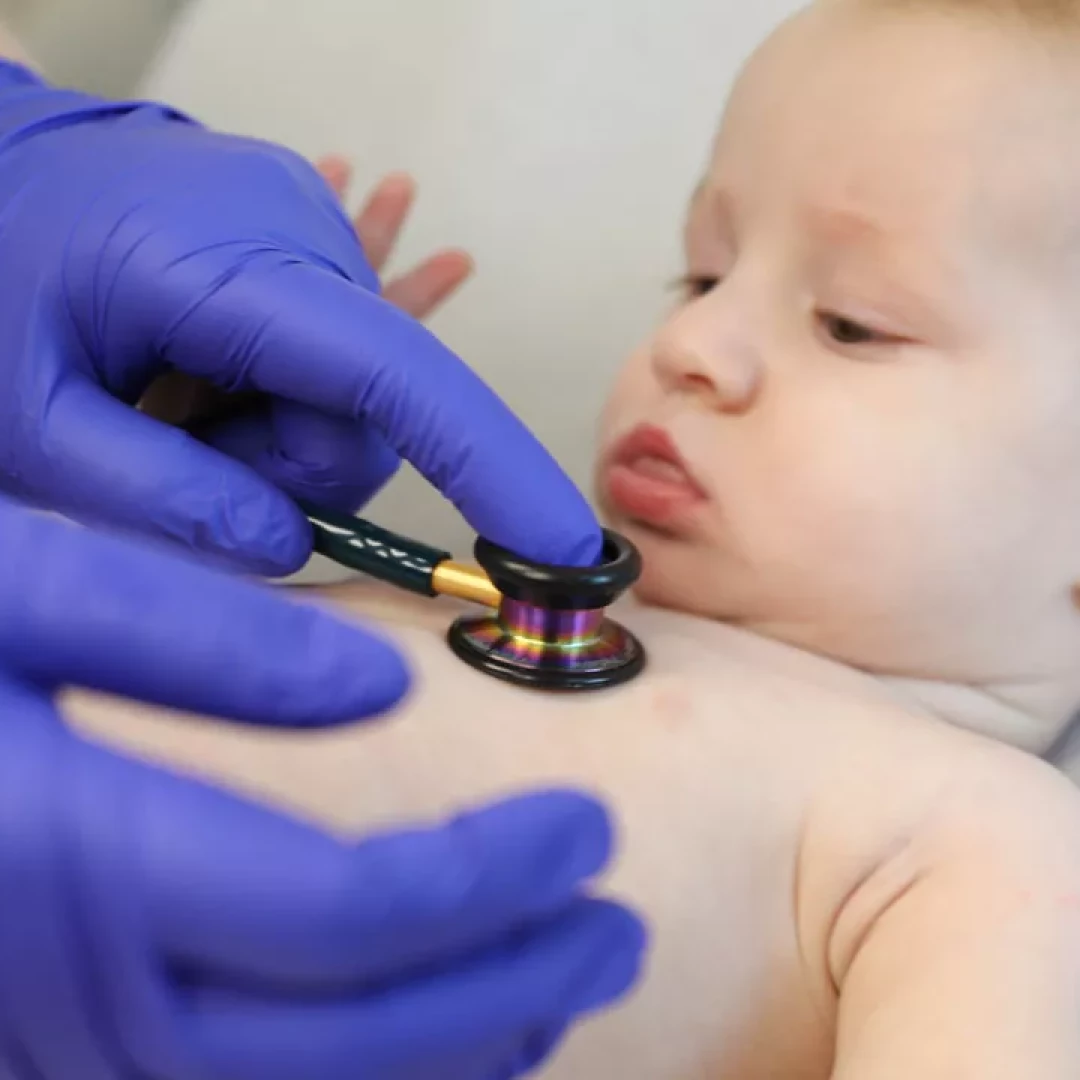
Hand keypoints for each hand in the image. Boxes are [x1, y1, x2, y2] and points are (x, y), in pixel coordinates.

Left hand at [0, 63, 601, 574]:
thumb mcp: (31, 420)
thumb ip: (163, 500)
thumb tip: (286, 547)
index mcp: (235, 270)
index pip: (402, 379)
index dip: (492, 470)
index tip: (556, 552)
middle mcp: (301, 236)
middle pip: (363, 422)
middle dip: (276, 470)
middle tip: (167, 441)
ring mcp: (311, 231)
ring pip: (349, 400)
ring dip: (264, 429)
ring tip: (169, 387)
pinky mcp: (310, 243)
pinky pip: (353, 337)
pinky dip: (316, 373)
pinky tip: (336, 270)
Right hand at [0, 494, 643, 1079]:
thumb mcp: (27, 589)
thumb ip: (187, 634)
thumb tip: (374, 689)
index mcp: (75, 850)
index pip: (333, 910)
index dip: (483, 881)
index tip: (586, 826)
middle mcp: (72, 974)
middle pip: (331, 1036)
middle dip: (497, 990)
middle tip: (615, 930)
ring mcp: (64, 1022)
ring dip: (446, 1055)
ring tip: (561, 988)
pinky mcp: (69, 1023)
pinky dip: (370, 1075)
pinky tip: (448, 1031)